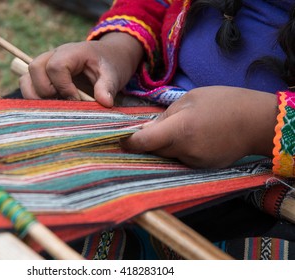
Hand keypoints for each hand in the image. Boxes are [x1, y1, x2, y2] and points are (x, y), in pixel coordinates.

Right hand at [19, 33, 143, 106]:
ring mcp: (45, 65)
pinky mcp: (42, 76)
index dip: (64, 87)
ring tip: (54, 107)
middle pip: (35, 68)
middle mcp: (54, 55)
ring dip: (36, 96)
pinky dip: (35, 98)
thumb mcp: (113, 74)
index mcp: (72, 52)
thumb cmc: (109, 64)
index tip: (77, 100)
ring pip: (26, 78)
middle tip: (64, 103)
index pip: (56, 66)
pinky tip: (52, 106)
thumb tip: (105, 103)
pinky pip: (28, 85)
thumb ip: (107, 87)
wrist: (107, 58)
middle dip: (47, 91)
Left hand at [121, 86, 277, 167]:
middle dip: (145, 143)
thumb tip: (147, 128)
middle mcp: (184, 151)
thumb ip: (165, 116)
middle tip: (143, 132)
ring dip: (162, 147)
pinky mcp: (202, 168)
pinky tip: (187, 139)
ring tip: (172, 131)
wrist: (258, 122)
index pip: (143, 143)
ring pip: (166, 157)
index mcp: (179, 130)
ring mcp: (194, 162)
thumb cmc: (224, 102)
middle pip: (152, 152)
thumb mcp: (190, 98)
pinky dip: (177, 151)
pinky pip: (180, 160)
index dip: (128, 142)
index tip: (119, 139)